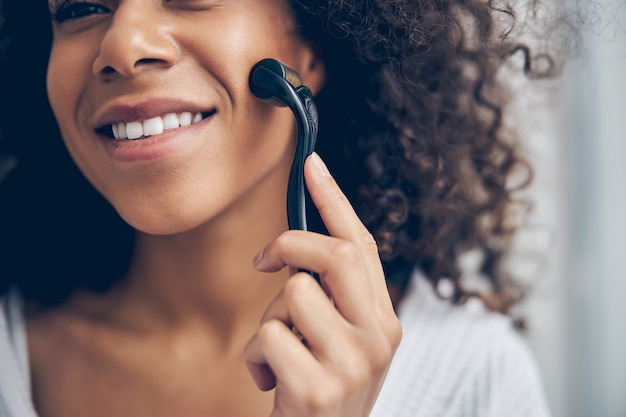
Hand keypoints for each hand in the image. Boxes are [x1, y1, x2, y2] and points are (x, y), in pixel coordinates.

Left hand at [245, 152, 401, 416]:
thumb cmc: (322, 389)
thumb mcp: (339, 342)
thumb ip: (332, 298)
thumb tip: (297, 248)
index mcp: (385, 320)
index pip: (363, 246)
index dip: (335, 200)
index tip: (311, 163)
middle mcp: (379, 337)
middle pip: (336, 255)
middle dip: (290, 243)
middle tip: (267, 261)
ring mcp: (353, 364)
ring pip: (293, 293)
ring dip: (269, 320)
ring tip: (277, 351)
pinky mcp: (319, 390)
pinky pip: (268, 338)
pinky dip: (254, 357)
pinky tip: (267, 381)